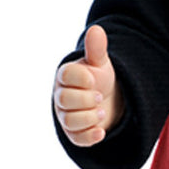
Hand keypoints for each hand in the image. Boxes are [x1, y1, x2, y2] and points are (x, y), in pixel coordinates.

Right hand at [53, 25, 122, 145]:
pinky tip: (101, 132)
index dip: (82, 77)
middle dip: (86, 99)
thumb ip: (96, 49)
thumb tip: (96, 29)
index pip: (66, 75)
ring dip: (89, 117)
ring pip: (70, 120)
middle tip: (99, 96)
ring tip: (101, 111)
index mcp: (66, 76)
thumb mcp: (100, 63)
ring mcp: (66, 115)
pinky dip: (90, 136)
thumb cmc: (98, 78)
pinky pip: (77, 139)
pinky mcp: (74, 133)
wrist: (107, 99)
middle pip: (65, 100)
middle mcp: (61, 96)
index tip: (94, 78)